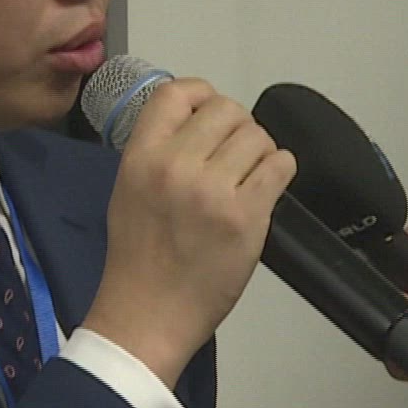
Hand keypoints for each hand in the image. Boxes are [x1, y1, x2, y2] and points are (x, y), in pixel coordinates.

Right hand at [83, 78, 297, 386]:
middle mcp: (176, 166)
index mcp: (141, 157)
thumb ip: (158, 152)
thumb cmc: (137, 259)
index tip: (209, 114)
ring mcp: (213, 191)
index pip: (176, 93)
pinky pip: (280, 165)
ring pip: (258, 136)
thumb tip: (199, 123)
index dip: (201, 95)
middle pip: (227, 110)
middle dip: (237, 128)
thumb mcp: (128, 190)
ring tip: (248, 178)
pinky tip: (265, 188)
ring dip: (260, 152)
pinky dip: (279, 170)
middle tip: (233, 156)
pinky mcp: (246, 217)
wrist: (146, 315)